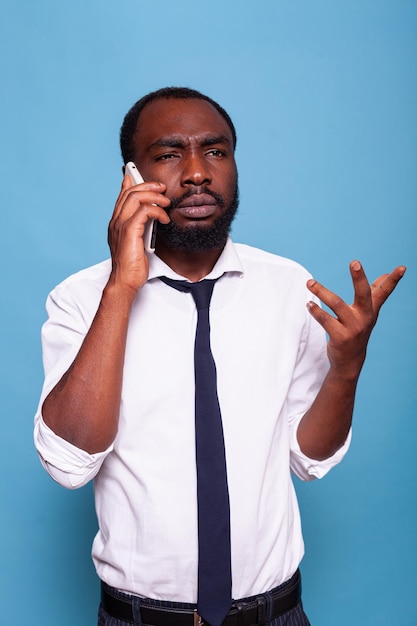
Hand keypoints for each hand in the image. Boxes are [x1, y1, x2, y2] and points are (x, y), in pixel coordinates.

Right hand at [107, 174, 170, 295]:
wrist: (125, 281)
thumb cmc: (132, 266)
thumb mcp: (137, 241)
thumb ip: (140, 226)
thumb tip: (149, 215)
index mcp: (116, 223)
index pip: (122, 196)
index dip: (131, 183)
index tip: (139, 175)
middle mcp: (115, 221)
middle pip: (130, 192)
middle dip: (147, 185)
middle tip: (162, 187)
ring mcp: (120, 225)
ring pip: (136, 197)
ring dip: (154, 196)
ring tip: (166, 202)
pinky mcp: (129, 232)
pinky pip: (144, 211)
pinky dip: (157, 211)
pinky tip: (165, 218)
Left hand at [306, 261, 405, 379]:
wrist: (350, 360)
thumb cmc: (358, 330)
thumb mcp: (368, 312)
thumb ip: (375, 292)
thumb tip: (386, 274)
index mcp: (371, 309)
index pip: (384, 292)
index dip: (394, 280)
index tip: (402, 267)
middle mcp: (364, 317)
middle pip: (363, 294)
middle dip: (359, 278)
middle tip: (355, 262)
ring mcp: (353, 328)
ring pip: (337, 304)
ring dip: (322, 292)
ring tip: (310, 283)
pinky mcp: (340, 337)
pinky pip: (326, 321)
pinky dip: (316, 311)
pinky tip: (309, 304)